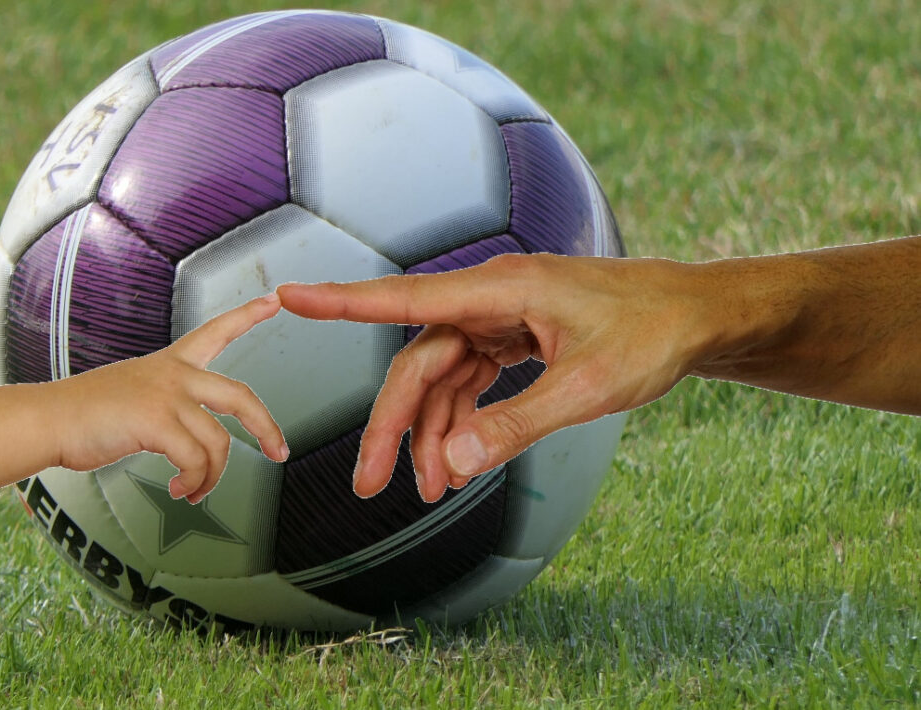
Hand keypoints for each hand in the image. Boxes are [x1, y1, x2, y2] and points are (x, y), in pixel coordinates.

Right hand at [50, 293, 287, 503]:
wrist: (47, 420)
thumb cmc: (85, 416)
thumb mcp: (133, 393)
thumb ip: (168, 408)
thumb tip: (193, 446)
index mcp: (169, 363)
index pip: (216, 331)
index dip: (248, 316)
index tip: (274, 301)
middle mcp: (173, 374)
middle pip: (241, 396)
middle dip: (267, 427)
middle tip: (279, 452)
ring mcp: (165, 395)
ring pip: (218, 442)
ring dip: (212, 477)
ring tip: (194, 491)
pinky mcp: (155, 421)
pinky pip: (195, 460)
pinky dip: (193, 482)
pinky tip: (180, 490)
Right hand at [279, 254, 710, 501]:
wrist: (695, 316)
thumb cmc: (652, 335)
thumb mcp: (588, 387)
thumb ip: (517, 424)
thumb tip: (453, 462)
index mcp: (502, 290)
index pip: (406, 299)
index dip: (343, 304)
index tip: (289, 297)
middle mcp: (490, 299)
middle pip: (418, 362)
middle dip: (395, 425)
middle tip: (371, 484)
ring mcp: (499, 319)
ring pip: (440, 379)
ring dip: (431, 434)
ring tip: (432, 491)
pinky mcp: (511, 337)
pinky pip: (468, 382)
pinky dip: (460, 422)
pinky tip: (459, 461)